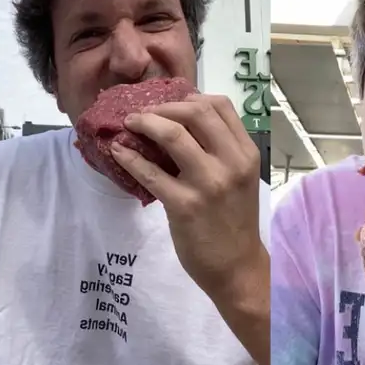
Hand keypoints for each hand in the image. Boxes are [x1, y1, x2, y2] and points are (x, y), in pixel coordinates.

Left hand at [110, 93, 264, 300]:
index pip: (220, 105)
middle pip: (196, 111)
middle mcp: (231, 163)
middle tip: (145, 114)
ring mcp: (208, 183)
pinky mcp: (184, 205)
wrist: (237, 267)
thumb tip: (181, 123)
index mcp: (247, 154)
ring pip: (172, 134)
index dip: (190, 97)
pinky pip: (149, 172)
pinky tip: (118, 152)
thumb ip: (222, 151)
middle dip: (163, 106)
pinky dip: (128, 156)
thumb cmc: (235, 222)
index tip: (171, 105)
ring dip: (145, 122)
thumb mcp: (240, 179)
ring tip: (129, 124)